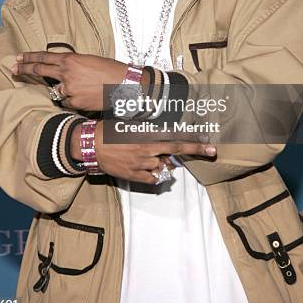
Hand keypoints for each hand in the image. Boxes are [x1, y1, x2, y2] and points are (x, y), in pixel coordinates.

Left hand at [11, 51, 128, 110]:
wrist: (124, 84)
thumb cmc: (111, 71)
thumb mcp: (89, 61)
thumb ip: (73, 65)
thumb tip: (61, 71)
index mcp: (71, 59)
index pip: (44, 57)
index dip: (29, 57)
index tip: (18, 57)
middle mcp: (67, 72)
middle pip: (39, 70)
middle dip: (24, 69)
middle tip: (13, 68)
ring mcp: (69, 88)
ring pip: (56, 90)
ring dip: (63, 90)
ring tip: (80, 88)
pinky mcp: (74, 102)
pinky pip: (66, 102)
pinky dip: (72, 100)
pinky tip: (85, 96)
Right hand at [71, 121, 216, 184]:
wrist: (91, 146)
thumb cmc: (109, 130)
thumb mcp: (130, 124)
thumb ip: (149, 128)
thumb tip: (164, 130)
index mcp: (146, 135)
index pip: (175, 138)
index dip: (194, 142)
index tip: (209, 143)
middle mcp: (147, 150)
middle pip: (175, 151)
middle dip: (196, 150)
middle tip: (211, 150)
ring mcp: (141, 164)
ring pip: (163, 165)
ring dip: (163, 160)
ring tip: (150, 154)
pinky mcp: (135, 176)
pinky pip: (153, 178)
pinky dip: (155, 173)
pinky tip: (149, 166)